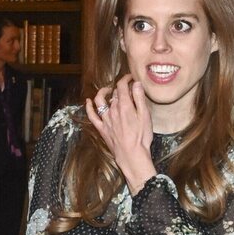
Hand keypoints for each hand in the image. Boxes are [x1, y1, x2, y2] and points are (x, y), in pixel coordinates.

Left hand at [84, 75, 154, 194]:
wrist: (132, 155)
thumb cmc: (141, 137)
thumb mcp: (145, 116)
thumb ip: (140, 98)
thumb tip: (136, 84)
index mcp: (125, 105)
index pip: (122, 86)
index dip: (126, 79)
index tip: (130, 78)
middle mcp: (113, 110)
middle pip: (114, 93)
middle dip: (119, 88)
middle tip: (126, 88)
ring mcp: (106, 119)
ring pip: (100, 101)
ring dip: (102, 92)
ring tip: (107, 90)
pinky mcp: (102, 129)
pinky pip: (92, 116)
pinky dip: (89, 107)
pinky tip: (88, 101)